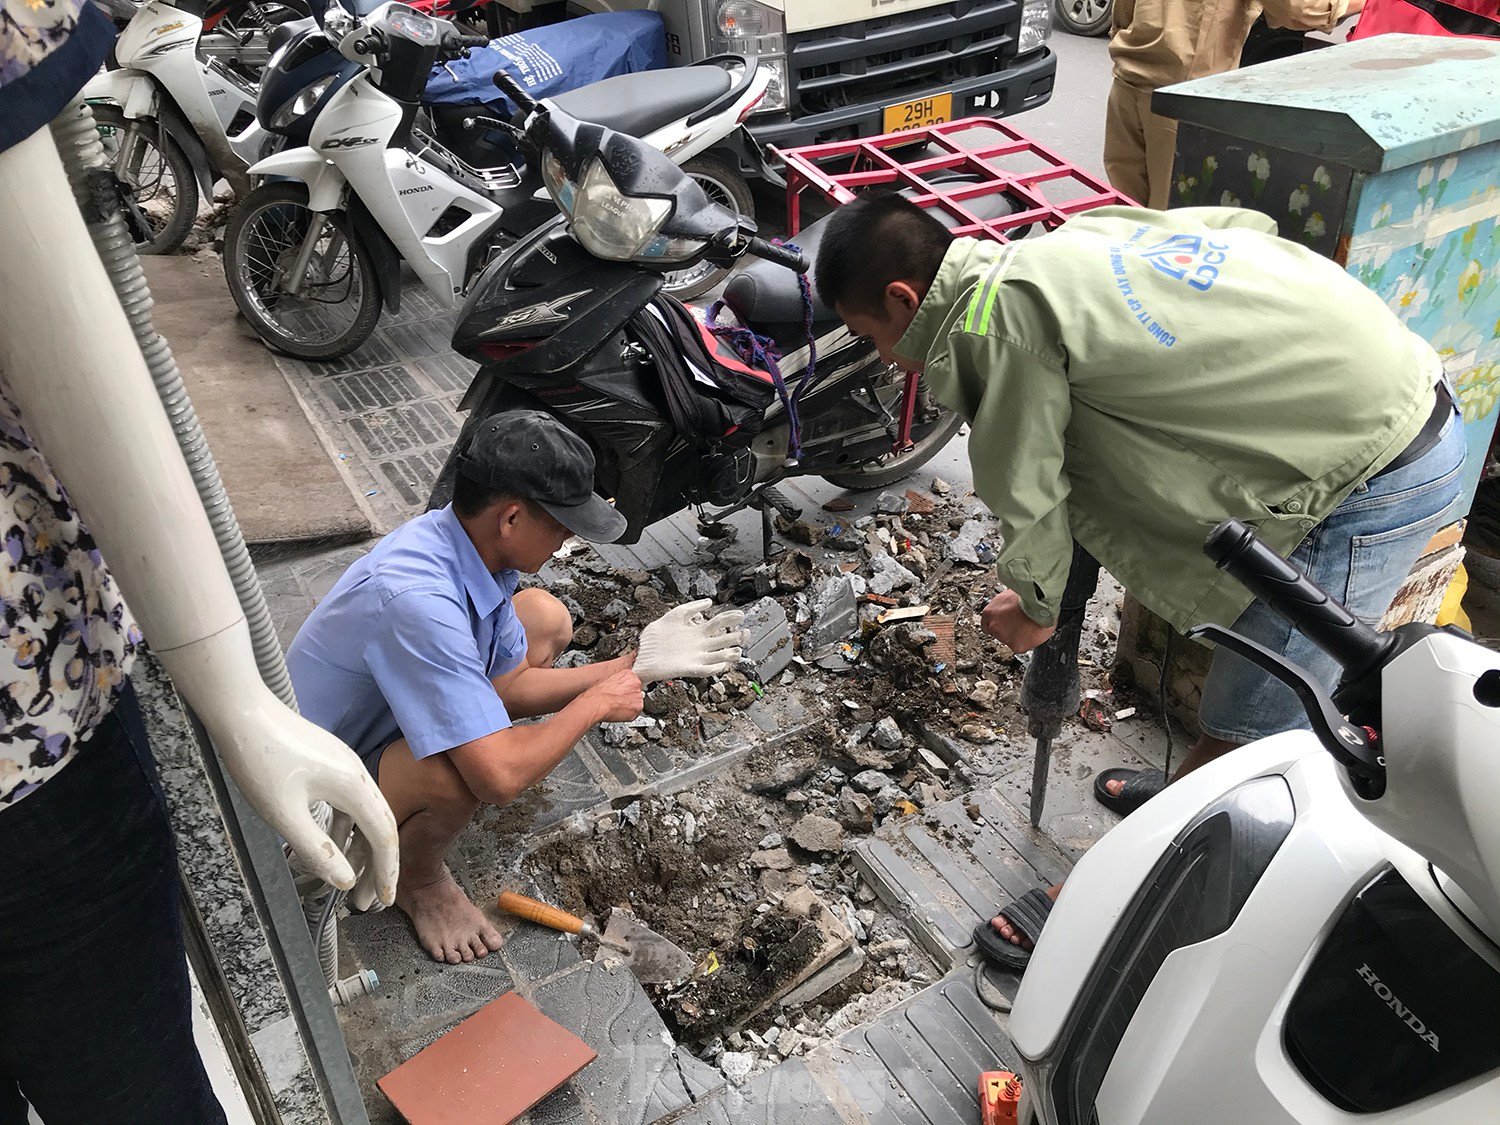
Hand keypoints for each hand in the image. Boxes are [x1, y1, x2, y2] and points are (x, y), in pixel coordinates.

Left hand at [198, 684, 399, 911]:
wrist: (242, 711)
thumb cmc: (260, 762)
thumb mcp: (284, 815)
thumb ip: (317, 851)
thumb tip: (345, 881)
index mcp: (353, 787)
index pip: (383, 836)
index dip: (386, 870)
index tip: (384, 900)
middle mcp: (357, 775)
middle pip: (379, 827)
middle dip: (375, 867)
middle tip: (365, 903)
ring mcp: (344, 767)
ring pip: (362, 815)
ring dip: (358, 850)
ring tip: (348, 882)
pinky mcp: (329, 764)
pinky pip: (347, 803)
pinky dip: (343, 830)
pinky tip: (330, 846)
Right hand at [590, 667, 644, 722]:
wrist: (598, 703)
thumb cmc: (598, 694)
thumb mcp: (609, 681)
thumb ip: (619, 683)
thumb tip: (621, 689)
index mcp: (628, 674)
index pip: (634, 682)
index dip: (627, 689)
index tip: (623, 693)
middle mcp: (636, 683)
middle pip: (637, 691)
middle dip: (631, 697)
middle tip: (620, 701)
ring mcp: (638, 695)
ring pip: (638, 701)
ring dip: (631, 705)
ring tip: (619, 707)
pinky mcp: (638, 707)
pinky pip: (636, 711)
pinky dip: (630, 714)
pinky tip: (621, 712)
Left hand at [633, 599, 745, 683]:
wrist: (640, 657)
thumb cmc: (654, 638)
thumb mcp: (672, 616)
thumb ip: (690, 608)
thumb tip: (709, 601)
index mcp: (696, 631)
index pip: (718, 623)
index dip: (730, 618)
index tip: (741, 615)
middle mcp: (699, 645)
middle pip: (723, 640)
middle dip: (736, 637)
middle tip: (747, 633)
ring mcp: (695, 657)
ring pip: (717, 656)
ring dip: (729, 654)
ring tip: (738, 651)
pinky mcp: (687, 668)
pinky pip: (704, 669)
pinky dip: (714, 668)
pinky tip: (722, 664)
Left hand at [980, 589, 1055, 653]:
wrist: (1041, 603)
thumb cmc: (1028, 595)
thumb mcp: (1009, 594)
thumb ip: (1003, 604)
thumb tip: (1005, 604)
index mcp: (989, 612)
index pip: (986, 624)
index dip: (998, 623)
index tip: (1004, 623)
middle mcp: (994, 626)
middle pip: (998, 633)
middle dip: (1008, 629)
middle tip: (1020, 622)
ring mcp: (1004, 637)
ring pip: (1009, 640)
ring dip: (1018, 635)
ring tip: (1029, 625)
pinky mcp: (1016, 646)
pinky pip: (1020, 647)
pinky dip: (1027, 642)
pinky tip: (1032, 632)